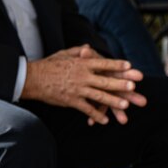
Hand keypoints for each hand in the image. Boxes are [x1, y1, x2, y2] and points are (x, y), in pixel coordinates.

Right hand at [23, 45, 144, 124]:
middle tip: (133, 87)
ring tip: (125, 106)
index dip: (117, 65)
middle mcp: (82, 76)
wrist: (34, 78)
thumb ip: (77, 51)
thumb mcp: (64, 54)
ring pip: (99, 96)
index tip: (129, 66)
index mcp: (82, 63)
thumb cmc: (49, 64)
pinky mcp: (72, 100)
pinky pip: (87, 108)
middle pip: (105, 80)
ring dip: (113, 101)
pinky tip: (105, 121)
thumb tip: (87, 47)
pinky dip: (96, 115)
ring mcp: (78, 89)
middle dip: (120, 84)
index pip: (103, 63)